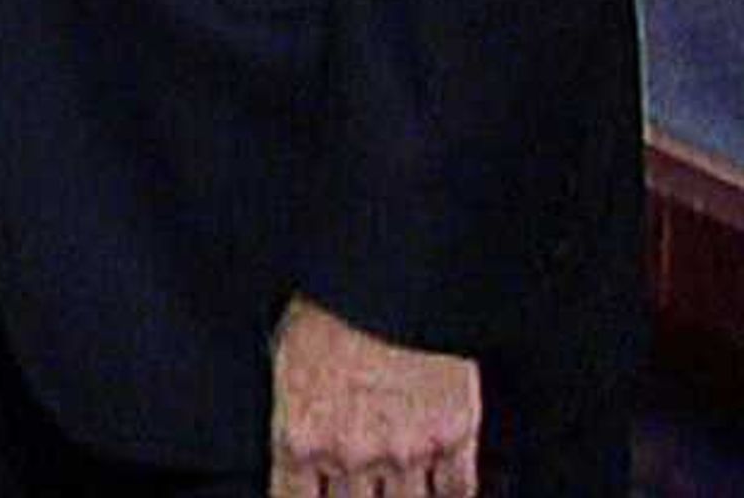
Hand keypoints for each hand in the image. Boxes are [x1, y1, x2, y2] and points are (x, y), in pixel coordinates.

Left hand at [270, 294, 480, 497]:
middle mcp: (352, 453)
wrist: (385, 269)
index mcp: (301, 436)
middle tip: (360, 483)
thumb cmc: (329, 301)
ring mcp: (406, 450)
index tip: (316, 495)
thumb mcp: (286, 356)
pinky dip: (450, 496)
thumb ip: (293, 415)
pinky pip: (457, 492)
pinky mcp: (454, 434)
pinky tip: (440, 489)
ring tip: (395, 481)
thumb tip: (298, 448)